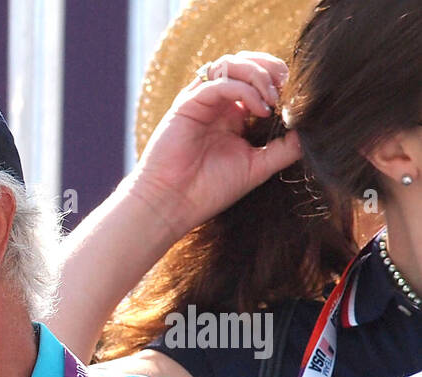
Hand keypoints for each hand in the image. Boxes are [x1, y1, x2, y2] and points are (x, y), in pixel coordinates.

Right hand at [131, 51, 299, 238]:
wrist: (173, 205)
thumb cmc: (209, 190)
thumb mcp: (258, 167)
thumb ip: (284, 148)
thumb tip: (313, 131)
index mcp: (231, 115)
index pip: (258, 78)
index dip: (280, 80)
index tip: (296, 99)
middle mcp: (216, 104)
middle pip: (246, 62)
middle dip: (271, 69)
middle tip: (287, 88)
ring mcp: (200, 102)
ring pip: (231, 63)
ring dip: (258, 74)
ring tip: (272, 98)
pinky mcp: (187, 105)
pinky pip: (218, 82)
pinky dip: (243, 89)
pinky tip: (257, 109)